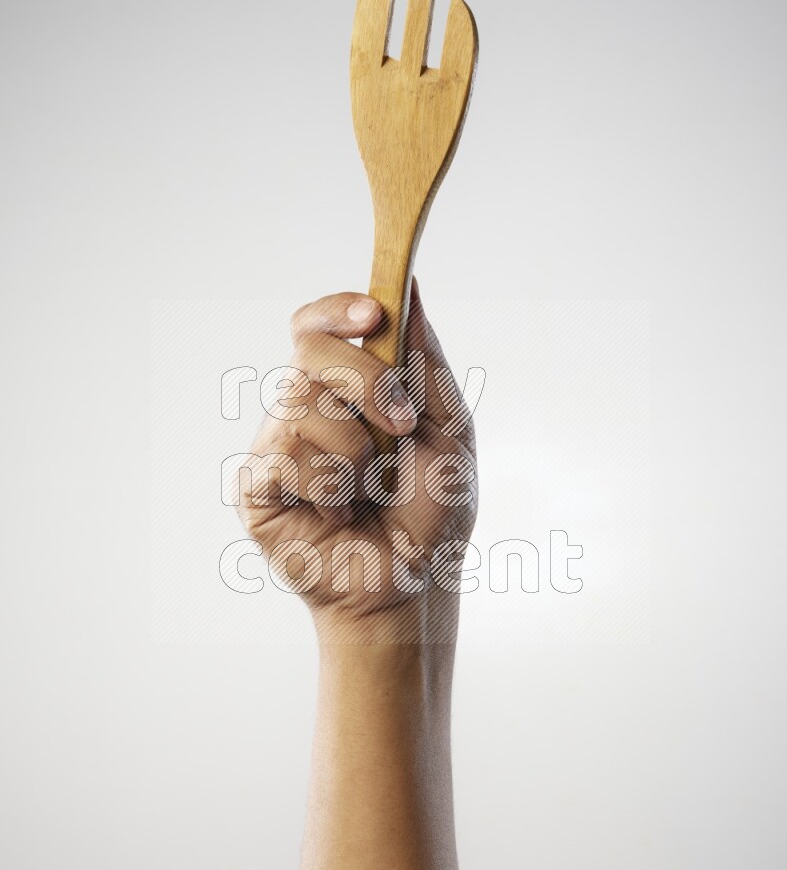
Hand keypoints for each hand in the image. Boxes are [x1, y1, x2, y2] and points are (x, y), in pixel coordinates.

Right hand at [236, 278, 476, 642]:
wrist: (416, 583)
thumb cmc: (431, 511)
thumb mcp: (447, 427)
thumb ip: (424, 360)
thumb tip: (408, 287)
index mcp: (343, 390)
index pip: (316, 327)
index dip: (336, 309)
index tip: (374, 314)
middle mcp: (302, 411)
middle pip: (309, 350)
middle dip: (366, 381)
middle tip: (400, 428)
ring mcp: (275, 448)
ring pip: (301, 403)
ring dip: (357, 450)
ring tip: (369, 489)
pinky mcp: (256, 489)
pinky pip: (287, 455)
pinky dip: (331, 486)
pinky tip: (339, 515)